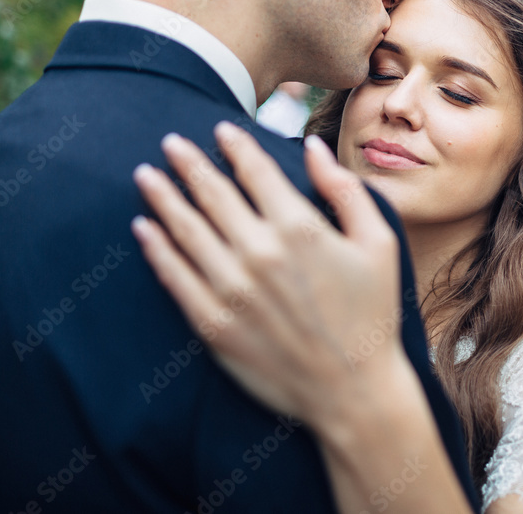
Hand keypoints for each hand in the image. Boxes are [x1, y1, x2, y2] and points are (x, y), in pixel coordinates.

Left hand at [130, 122, 406, 430]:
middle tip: (170, 142)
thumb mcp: (379, 243)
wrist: (353, 390)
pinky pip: (175, 276)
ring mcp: (231, 289)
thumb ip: (345, 190)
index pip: (255, 172)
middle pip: (212, 193)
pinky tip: (143, 228)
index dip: (235, 146)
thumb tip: (313, 147)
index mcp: (300, 228)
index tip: (220, 130)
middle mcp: (259, 252)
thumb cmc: (372, 314)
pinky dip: (156, 248)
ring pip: (186, 230)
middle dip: (188, 163)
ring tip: (146, 175)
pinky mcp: (213, 324)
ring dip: (163, 197)